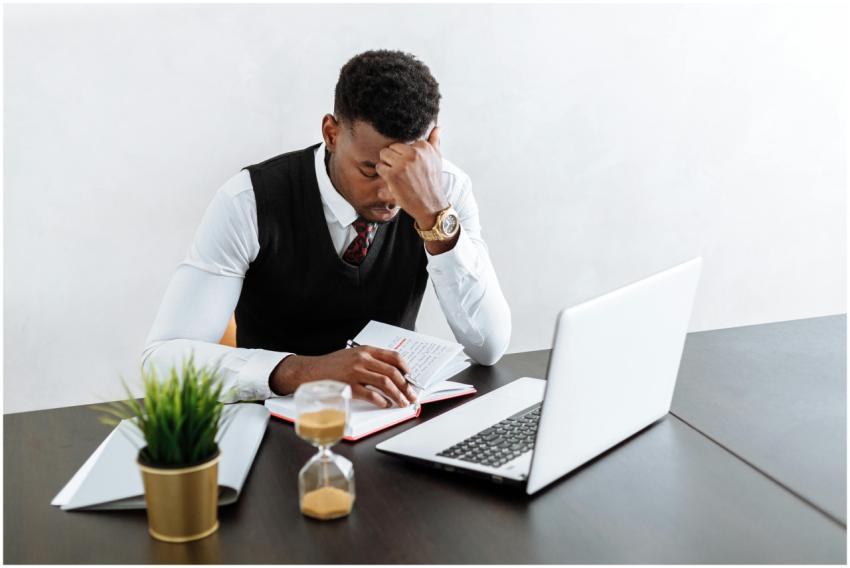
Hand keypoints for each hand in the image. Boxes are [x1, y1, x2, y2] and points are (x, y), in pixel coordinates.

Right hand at [269, 346, 417, 407]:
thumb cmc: (332, 365)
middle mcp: (362, 359)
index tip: (411, 377)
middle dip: (406, 386)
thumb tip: (391, 373)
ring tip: (403, 403)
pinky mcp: (349, 386)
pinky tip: (385, 404)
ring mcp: (356, 372)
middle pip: (393, 372)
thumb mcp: (352, 355)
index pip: (393, 356)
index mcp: (365, 350)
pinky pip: (371, 394)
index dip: (406, 368)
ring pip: (385, 383)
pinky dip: (382, 400)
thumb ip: (370, 360)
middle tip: (412, 395)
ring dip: (398, 395)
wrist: (310, 371)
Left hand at [375, 126, 447, 228]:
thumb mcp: (437, 159)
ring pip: (383, 155)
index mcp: (423, 147)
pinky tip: (393, 181)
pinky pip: (379, 167)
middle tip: (402, 171)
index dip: (403, 155)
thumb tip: (438, 127)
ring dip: (386, 165)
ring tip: (397, 175)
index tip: (410, 166)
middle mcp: (413, 153)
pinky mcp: (393, 174)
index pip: (403, 143)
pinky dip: (383, 174)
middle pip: (391, 147)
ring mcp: (403, 164)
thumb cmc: (432, 182)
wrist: (430, 204)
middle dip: (393, 158)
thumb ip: (435, 141)